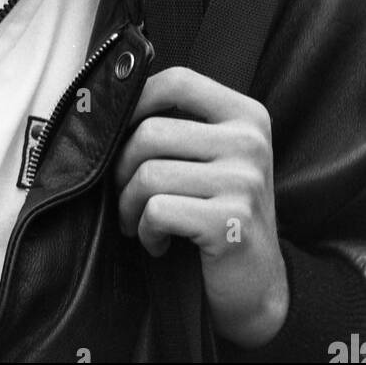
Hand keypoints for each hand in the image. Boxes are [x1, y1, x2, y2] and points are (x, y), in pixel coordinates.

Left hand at [113, 66, 288, 347]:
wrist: (254, 283)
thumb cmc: (219, 211)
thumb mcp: (213, 156)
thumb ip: (179, 124)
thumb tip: (111, 103)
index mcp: (246, 115)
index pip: (178, 81)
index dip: (136, 100)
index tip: (118, 129)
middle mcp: (250, 142)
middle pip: (151, 132)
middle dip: (121, 168)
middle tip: (124, 194)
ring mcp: (245, 182)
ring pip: (148, 174)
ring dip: (128, 205)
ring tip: (138, 221)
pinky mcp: (231, 223)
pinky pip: (157, 211)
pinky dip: (146, 231)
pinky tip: (158, 242)